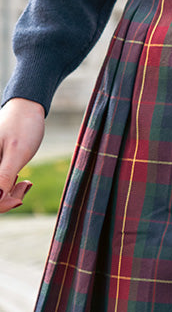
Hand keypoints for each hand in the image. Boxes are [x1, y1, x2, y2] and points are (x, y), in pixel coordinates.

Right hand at [0, 98, 45, 212]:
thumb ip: (3, 176)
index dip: (0, 204)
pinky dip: (10, 187)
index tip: (18, 199)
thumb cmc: (23, 126)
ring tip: (25, 183)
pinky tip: (23, 182)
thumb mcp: (16, 153)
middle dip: (6, 198)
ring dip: (10, 193)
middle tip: (25, 186)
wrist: (27, 107)